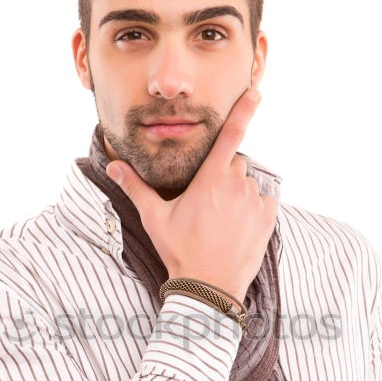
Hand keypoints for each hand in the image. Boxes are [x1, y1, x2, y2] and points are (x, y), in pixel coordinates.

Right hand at [105, 88, 277, 304]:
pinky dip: (254, 209)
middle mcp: (237, 185)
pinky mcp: (268, 220)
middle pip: (235, 164)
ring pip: (249, 185)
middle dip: (223, 175)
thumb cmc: (179, 251)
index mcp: (211, 179)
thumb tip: (113, 167)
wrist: (208, 288)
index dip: (244, 111)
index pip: (230, 135)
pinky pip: (265, 202)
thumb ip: (135, 188)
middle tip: (206, 204)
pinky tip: (237, 227)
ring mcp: (255, 202)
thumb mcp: (154, 218)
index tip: (256, 92)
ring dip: (238, 194)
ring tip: (221, 221)